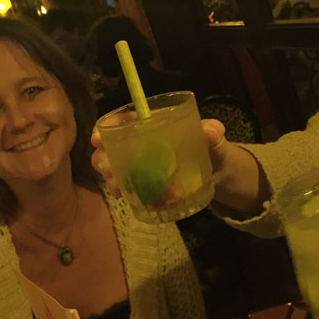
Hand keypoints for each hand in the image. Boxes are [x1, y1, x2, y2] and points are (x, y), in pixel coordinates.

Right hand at [90, 119, 228, 196]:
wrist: (221, 176)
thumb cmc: (213, 149)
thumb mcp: (215, 140)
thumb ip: (213, 133)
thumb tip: (211, 132)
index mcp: (155, 124)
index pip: (126, 119)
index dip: (108, 126)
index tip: (97, 138)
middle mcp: (144, 143)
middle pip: (114, 146)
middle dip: (103, 157)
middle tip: (106, 169)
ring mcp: (144, 165)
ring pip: (117, 167)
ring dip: (111, 177)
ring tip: (117, 189)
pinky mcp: (148, 184)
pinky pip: (131, 187)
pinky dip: (127, 192)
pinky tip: (127, 199)